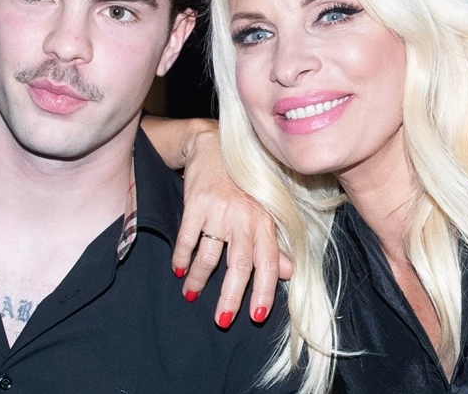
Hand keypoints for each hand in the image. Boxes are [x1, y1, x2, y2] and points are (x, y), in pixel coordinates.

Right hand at [171, 127, 293, 328]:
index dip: (264, 291)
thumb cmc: (241, 185)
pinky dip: (181, 258)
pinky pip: (187, 239)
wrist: (212, 147)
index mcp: (264, 223)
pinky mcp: (196, 203)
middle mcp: (245, 218)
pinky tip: (178, 270)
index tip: (256, 315)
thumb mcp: (261, 211)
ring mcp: (220, 211)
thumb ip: (273, 244)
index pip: (268, 263)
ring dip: (198, 280)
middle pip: (239, 266)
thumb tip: (289, 273)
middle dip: (230, 297)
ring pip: (210, 257)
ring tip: (191, 294)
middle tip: (222, 320)